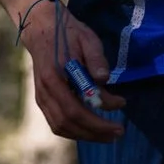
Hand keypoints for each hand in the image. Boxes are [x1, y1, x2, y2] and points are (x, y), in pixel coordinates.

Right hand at [18, 0, 123, 142]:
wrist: (41, 28)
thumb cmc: (68, 33)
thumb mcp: (87, 39)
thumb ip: (96, 59)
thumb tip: (104, 80)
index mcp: (54, 75)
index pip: (77, 105)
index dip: (101, 111)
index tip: (122, 103)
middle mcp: (45, 90)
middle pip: (70, 121)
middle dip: (96, 131)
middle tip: (119, 132)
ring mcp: (41, 96)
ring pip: (62, 126)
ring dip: (86, 135)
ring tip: (108, 135)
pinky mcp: (42, 100)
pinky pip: (56, 124)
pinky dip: (74, 131)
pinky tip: (91, 130)